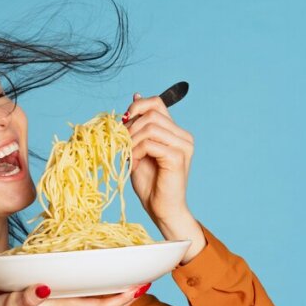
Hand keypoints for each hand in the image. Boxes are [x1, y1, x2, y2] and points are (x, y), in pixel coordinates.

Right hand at [0, 282, 150, 305]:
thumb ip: (26, 297)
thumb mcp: (11, 304)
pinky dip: (103, 298)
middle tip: (145, 281)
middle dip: (129, 298)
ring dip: (118, 298)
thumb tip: (43, 288)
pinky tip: (102, 287)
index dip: (124, 298)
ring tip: (130, 282)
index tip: (141, 285)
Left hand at [122, 91, 194, 224]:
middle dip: (130, 127)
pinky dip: (136, 151)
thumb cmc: (151, 184)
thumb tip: (135, 95)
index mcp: (176, 132)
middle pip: (151, 114)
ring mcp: (183, 146)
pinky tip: (134, 163)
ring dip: (132, 141)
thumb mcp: (139, 149)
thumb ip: (138, 126)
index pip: (157, 103)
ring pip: (150, 127)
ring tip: (128, 156)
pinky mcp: (177, 157)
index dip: (137, 107)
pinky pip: (150, 144)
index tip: (124, 122)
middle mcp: (183, 136)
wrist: (162, 210)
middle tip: (122, 144)